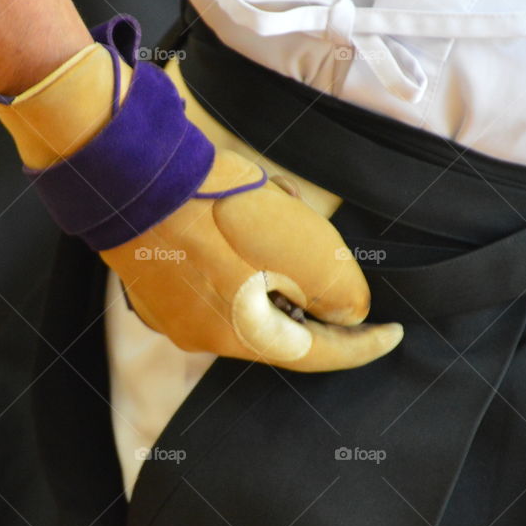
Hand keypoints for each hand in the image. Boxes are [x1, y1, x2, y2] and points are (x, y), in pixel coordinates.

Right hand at [101, 147, 402, 371]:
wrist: (132, 171)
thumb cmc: (218, 208)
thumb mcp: (306, 249)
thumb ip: (338, 293)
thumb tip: (343, 314)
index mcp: (241, 335)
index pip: (316, 354)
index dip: (361, 346)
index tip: (392, 335)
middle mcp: (202, 334)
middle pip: (278, 323)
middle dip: (308, 285)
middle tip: (320, 242)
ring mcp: (171, 309)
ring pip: (244, 298)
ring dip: (271, 263)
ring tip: (276, 207)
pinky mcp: (152, 281)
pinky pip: (211, 280)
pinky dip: (235, 258)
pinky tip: (237, 215)